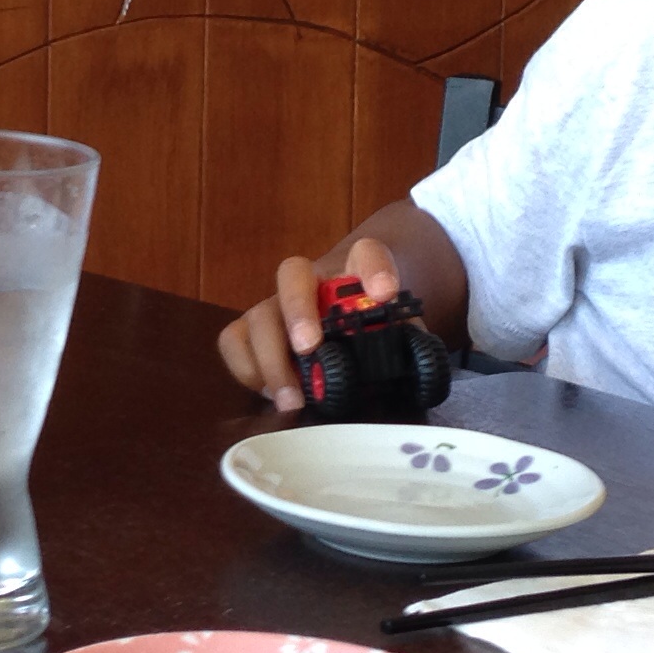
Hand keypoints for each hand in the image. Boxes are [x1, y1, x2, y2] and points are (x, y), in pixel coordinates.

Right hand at [218, 237, 399, 409]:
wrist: (349, 317)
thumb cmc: (375, 328)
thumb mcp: (400, 333)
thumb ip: (408, 345)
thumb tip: (420, 372)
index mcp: (354, 272)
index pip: (367, 253)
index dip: (374, 269)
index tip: (385, 292)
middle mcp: (310, 282)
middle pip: (293, 275)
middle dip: (298, 310)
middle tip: (309, 347)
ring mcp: (277, 305)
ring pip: (258, 315)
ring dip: (269, 356)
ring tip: (292, 399)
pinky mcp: (253, 332)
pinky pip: (233, 341)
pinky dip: (246, 367)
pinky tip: (270, 393)